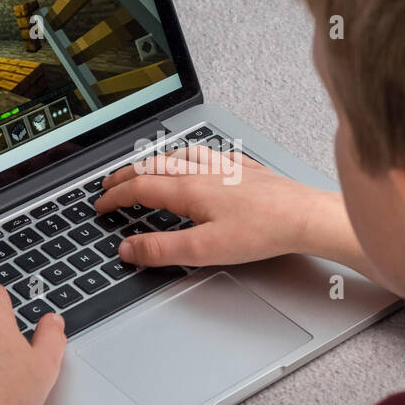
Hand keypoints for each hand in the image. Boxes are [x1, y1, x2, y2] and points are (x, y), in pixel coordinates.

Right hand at [96, 145, 354, 268]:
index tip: (100, 205)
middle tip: (110, 182)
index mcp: (188, 190)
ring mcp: (226, 167)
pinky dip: (192, 156)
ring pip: (181, 155)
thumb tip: (128, 249)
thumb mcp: (203, 250)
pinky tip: (200, 160)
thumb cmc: (262, 231)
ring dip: (156, 161)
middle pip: (154, 166)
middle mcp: (204, 172)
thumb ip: (162, 249)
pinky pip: (211, 154)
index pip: (139, 188)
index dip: (114, 197)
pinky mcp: (247, 169)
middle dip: (127, 174)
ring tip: (146, 167)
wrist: (304, 217)